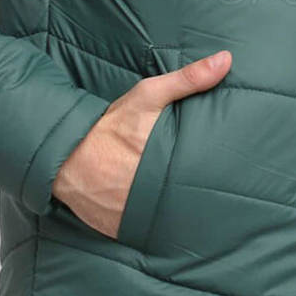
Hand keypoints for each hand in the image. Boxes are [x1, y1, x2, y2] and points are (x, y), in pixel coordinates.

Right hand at [52, 49, 231, 238]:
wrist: (64, 154)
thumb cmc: (110, 126)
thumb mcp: (149, 96)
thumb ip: (189, 78)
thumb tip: (226, 60)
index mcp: (164, 161)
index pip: (204, 178)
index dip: (217, 179)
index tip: (230, 174)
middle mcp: (149, 194)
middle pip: (186, 203)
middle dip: (197, 200)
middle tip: (213, 196)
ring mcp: (132, 216)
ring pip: (167, 223)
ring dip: (175, 217)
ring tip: (188, 211)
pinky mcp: (118, 230)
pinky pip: (142, 234)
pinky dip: (151, 230)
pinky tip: (160, 224)